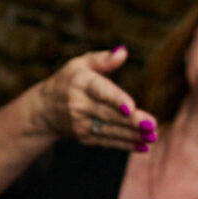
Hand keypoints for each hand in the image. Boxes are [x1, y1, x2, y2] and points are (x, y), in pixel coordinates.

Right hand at [31, 46, 156, 152]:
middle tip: (151, 124)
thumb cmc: (69, 80)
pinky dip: (126, 145)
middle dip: (131, 121)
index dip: (115, 99)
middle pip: (108, 114)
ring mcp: (80, 124)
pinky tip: (143, 146)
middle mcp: (78, 105)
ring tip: (152, 136)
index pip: (100, 91)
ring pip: (110, 130)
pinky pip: (107, 142)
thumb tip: (123, 52)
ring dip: (132, 135)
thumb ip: (103, 59)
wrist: (44, 109)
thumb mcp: (80, 64)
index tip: (130, 107)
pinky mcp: (84, 138)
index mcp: (80, 83)